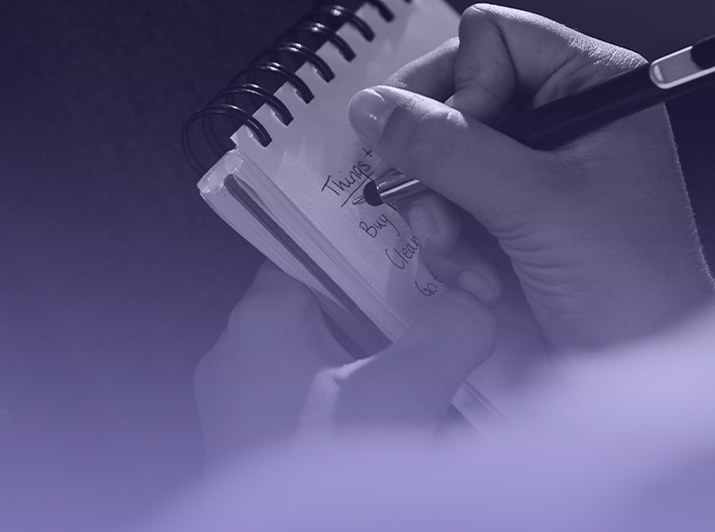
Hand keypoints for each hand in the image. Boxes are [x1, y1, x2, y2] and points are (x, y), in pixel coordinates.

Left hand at [194, 262, 497, 463]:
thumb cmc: (319, 468)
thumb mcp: (407, 389)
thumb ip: (453, 329)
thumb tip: (475, 303)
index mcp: (260, 321)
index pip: (311, 249)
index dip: (365, 246)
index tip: (412, 250)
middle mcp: (240, 358)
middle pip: (327, 307)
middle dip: (386, 315)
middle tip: (437, 318)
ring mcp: (244, 409)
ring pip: (325, 361)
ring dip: (377, 367)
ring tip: (430, 378)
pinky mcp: (260, 450)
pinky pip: (315, 407)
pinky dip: (358, 408)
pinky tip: (400, 425)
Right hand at [349, 5, 714, 349]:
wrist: (646, 367)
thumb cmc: (631, 283)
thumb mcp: (533, 204)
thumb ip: (448, 148)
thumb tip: (376, 109)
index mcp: (594, 83)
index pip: (490, 36)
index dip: (464, 87)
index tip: (467, 144)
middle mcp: (565, 115)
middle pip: (455, 97)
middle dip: (439, 164)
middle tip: (439, 205)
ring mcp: (537, 167)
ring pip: (441, 157)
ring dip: (442, 216)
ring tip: (473, 259)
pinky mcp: (515, 214)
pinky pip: (448, 205)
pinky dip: (453, 247)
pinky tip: (484, 280)